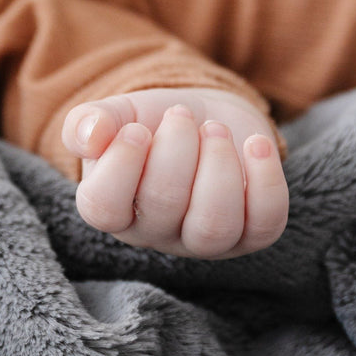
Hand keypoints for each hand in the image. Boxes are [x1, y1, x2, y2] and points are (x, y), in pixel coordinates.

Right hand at [61, 88, 287, 257]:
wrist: (204, 119)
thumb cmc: (151, 123)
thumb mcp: (116, 115)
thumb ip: (88, 122)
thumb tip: (90, 137)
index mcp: (111, 209)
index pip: (103, 207)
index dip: (121, 164)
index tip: (136, 129)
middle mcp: (155, 234)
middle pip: (163, 207)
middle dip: (177, 149)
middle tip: (181, 114)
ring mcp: (204, 241)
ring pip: (214, 226)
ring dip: (219, 167)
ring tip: (215, 129)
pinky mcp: (251, 234)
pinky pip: (265, 224)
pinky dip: (266, 181)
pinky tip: (256, 145)